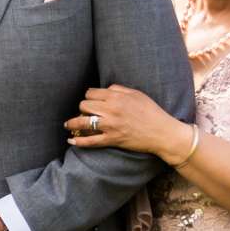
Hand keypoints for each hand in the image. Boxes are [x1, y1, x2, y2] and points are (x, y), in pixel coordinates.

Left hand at [66, 85, 181, 159]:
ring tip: (68, 125)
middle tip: (86, 112)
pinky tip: (71, 140)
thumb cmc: (152, 112)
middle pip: (84, 105)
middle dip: (83, 108)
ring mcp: (110, 126)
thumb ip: (119, 89)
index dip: (89, 97)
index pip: (91, 93)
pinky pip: (90, 141)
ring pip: (83, 122)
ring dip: (72, 123)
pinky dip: (79, 141)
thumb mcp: (137, 94)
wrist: (162, 132)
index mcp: (116, 97)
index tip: (90, 101)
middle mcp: (111, 110)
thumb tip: (105, 89)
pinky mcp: (112, 140)